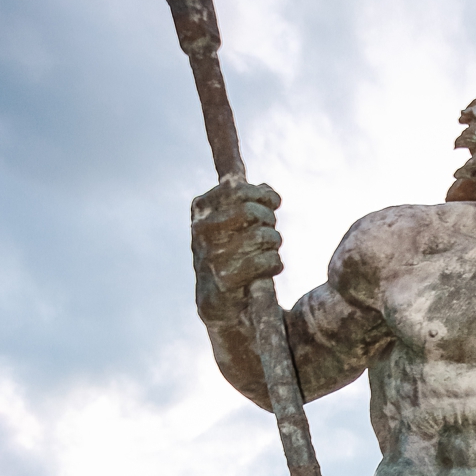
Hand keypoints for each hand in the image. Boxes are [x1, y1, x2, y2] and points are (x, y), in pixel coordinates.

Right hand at [191, 177, 282, 322]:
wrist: (223, 304)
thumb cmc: (232, 253)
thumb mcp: (230, 215)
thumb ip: (236, 189)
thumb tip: (247, 170)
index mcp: (201, 208)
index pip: (236, 189)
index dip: (262, 195)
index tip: (274, 202)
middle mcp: (201, 230)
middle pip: (250, 211)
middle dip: (269, 220)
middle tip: (270, 233)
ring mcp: (211, 255)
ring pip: (261, 236)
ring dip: (273, 242)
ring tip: (268, 252)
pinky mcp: (225, 280)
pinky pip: (265, 261)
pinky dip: (275, 264)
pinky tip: (269, 270)